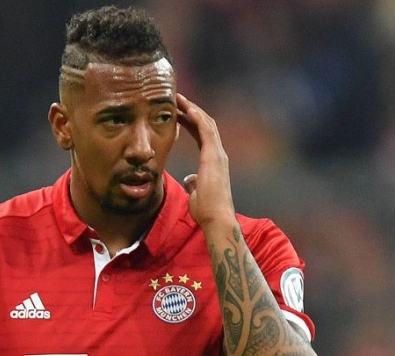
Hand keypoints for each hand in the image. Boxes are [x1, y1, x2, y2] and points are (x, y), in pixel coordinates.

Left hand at [176, 94, 236, 227]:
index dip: (190, 122)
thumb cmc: (206, 210)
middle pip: (204, 125)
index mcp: (213, 161)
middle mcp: (218, 154)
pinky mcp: (214, 156)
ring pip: (206, 123)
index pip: (201, 135)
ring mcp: (217, 154)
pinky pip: (206, 131)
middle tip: (177, 99)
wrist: (216, 219)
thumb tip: (189, 179)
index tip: (178, 114)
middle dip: (191, 110)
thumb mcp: (195, 193)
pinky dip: (197, 117)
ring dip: (192, 109)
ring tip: (178, 98)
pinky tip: (187, 108)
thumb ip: (193, 183)